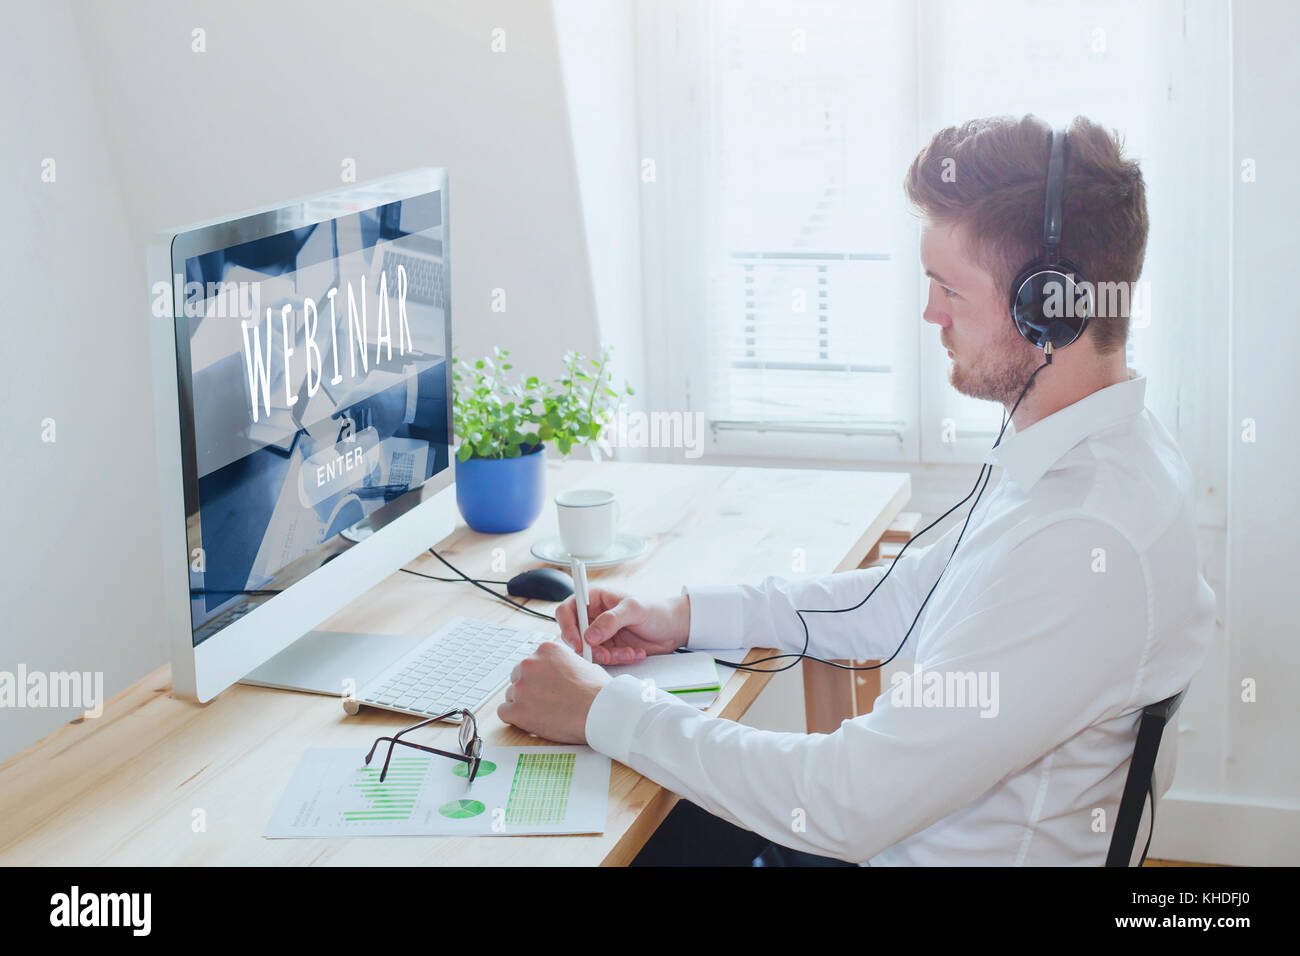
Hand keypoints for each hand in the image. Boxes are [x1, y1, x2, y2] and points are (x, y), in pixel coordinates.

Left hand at [497, 640, 610, 743]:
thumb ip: (561, 664)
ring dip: (524, 704)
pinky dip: (515, 719)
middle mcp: (529, 664)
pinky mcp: (517, 710)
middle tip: (545, 701)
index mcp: (545, 650)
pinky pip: (504, 712)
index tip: (546, 686)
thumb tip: (556, 672)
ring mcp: (521, 687)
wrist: (600, 712)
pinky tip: (531, 721)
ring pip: (511, 695)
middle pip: (518, 677)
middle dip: (529, 689)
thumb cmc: (596, 691)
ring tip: (544, 713)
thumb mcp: (581, 663)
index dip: (539, 677)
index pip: (530, 662)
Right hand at [556, 587, 689, 664]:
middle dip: (589, 649)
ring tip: (629, 652)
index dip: (567, 627)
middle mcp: (593, 616)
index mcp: (594, 598)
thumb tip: (589, 635)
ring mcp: (600, 634)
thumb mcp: (634, 609)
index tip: (578, 643)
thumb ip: (611, 620)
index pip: (567, 610)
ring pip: (589, 651)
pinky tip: (634, 653)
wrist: (675, 628)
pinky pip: (604, 660)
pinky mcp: (609, 649)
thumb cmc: (656, 610)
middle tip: (605, 655)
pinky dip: (618, 660)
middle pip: (574, 636)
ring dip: (608, 656)